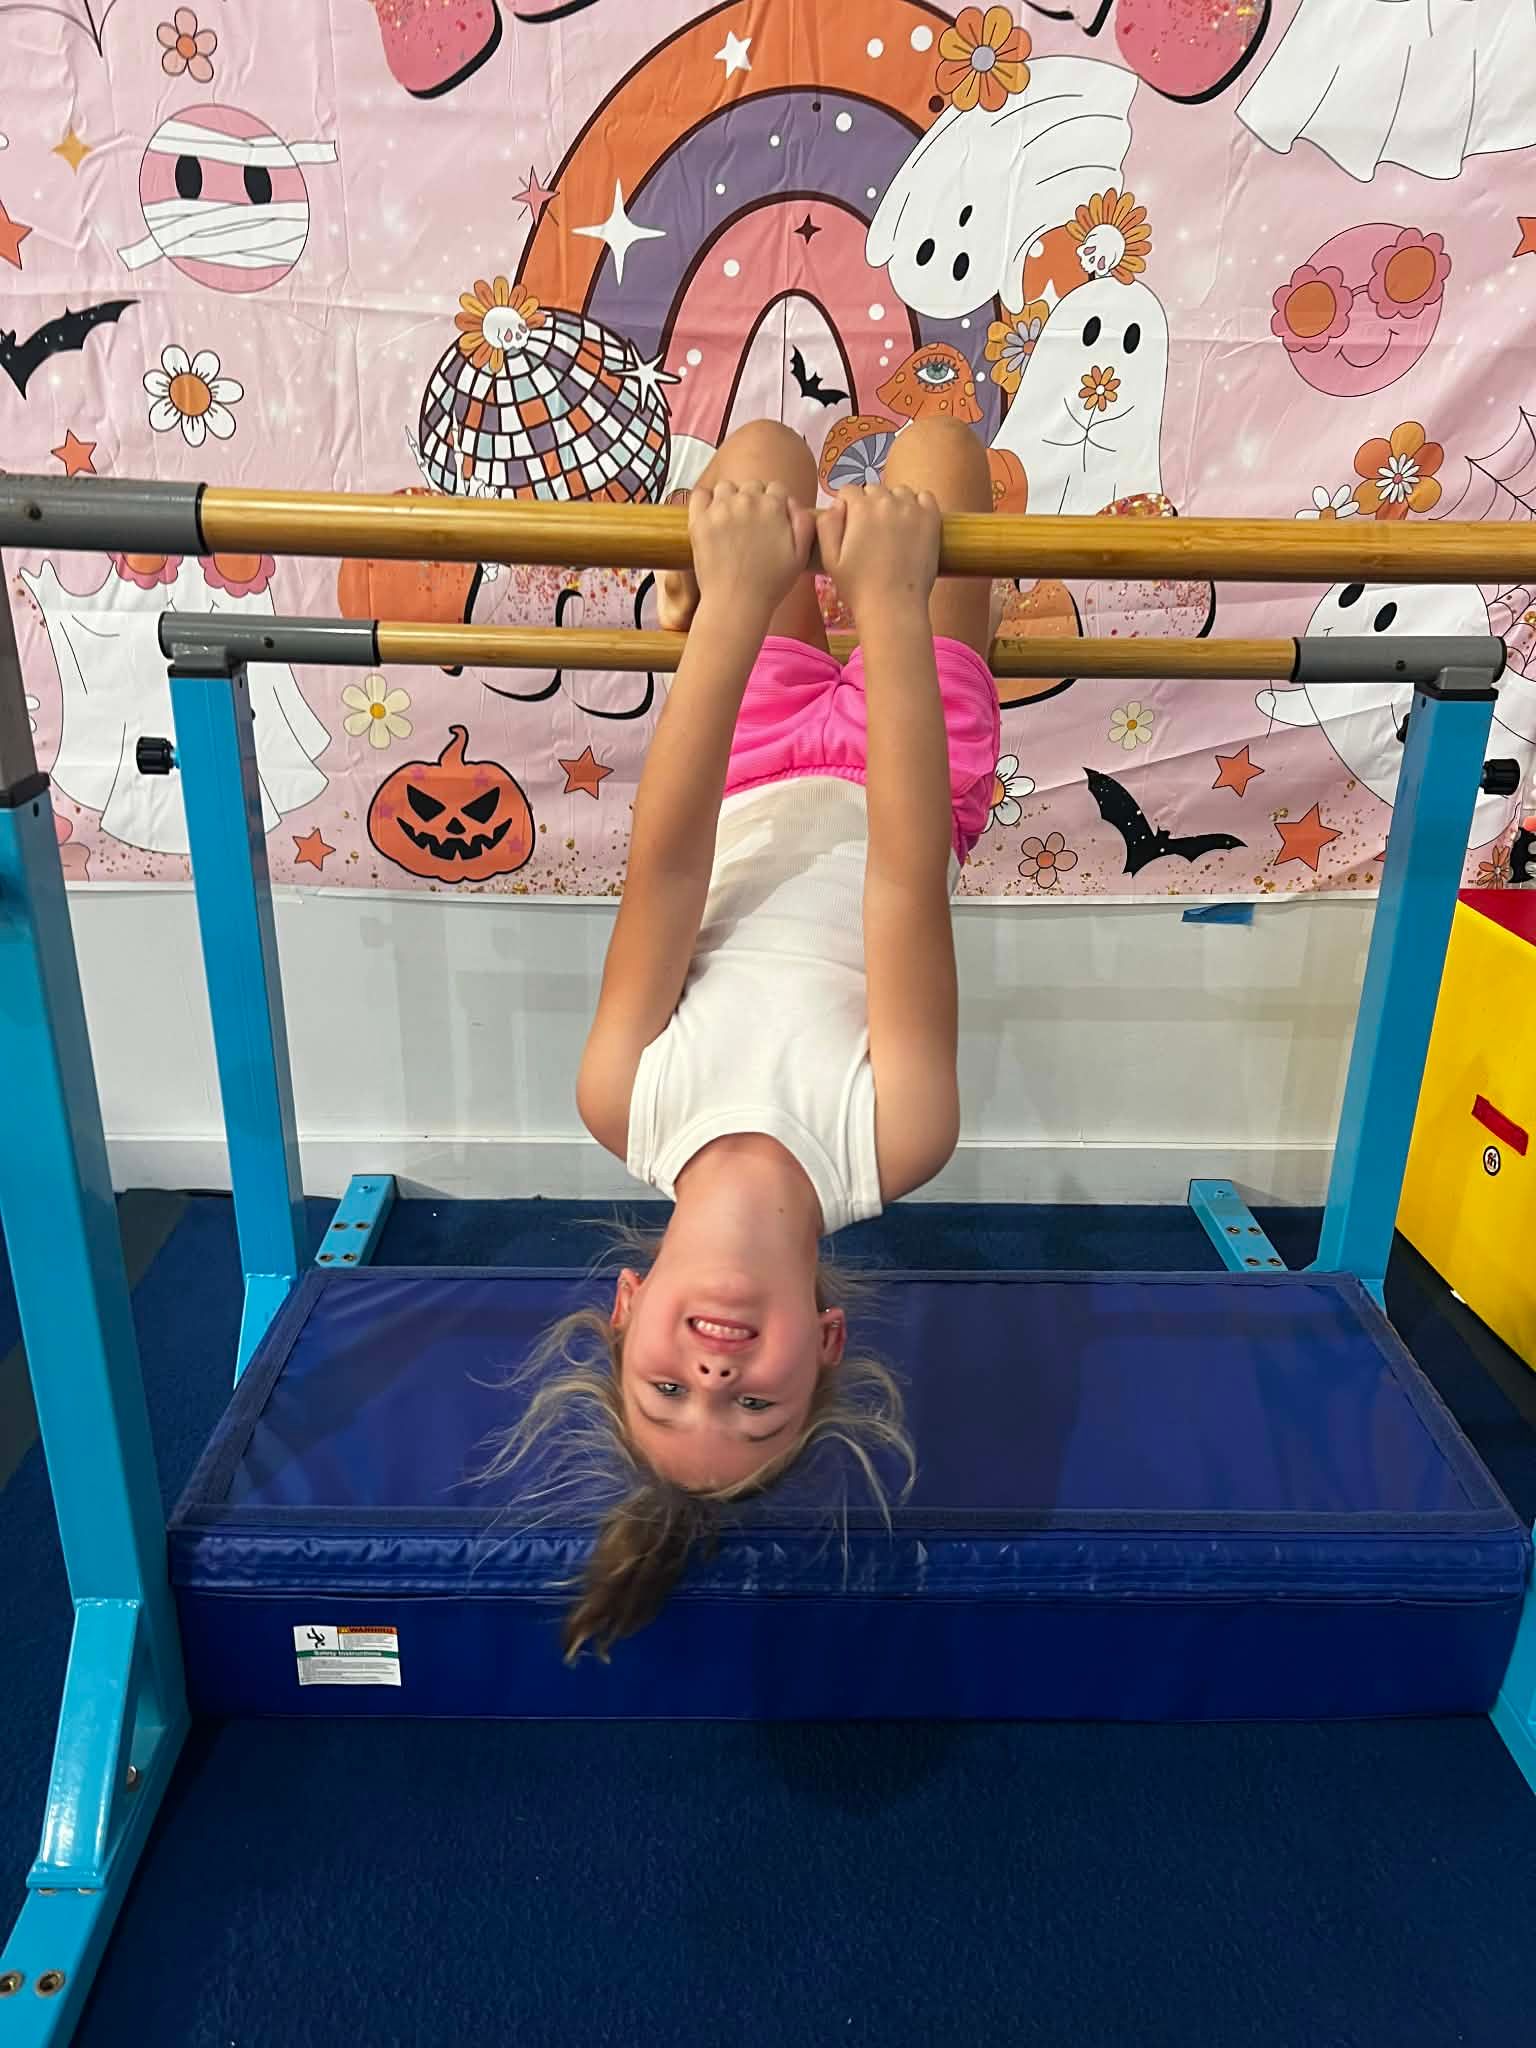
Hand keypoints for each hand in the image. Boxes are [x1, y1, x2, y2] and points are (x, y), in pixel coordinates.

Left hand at [687, 479, 815, 624]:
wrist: (736, 603)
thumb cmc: (770, 584)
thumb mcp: (801, 555)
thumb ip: (804, 522)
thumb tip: (792, 503)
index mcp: (773, 506)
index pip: (776, 488)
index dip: (775, 503)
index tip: (770, 519)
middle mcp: (747, 501)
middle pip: (751, 486)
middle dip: (753, 501)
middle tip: (750, 526)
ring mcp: (720, 509)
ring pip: (726, 487)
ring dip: (729, 499)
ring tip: (731, 521)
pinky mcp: (699, 520)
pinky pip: (700, 495)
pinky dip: (705, 501)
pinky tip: (711, 515)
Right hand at [816, 484, 940, 623]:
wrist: (894, 606)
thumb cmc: (859, 586)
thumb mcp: (829, 558)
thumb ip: (827, 524)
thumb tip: (836, 505)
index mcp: (860, 508)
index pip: (849, 491)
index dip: (846, 508)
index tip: (849, 525)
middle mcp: (887, 501)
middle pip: (874, 490)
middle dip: (868, 505)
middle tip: (870, 533)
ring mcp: (912, 508)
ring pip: (899, 492)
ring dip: (893, 503)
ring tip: (892, 529)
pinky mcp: (931, 519)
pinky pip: (925, 497)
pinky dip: (918, 504)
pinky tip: (912, 522)